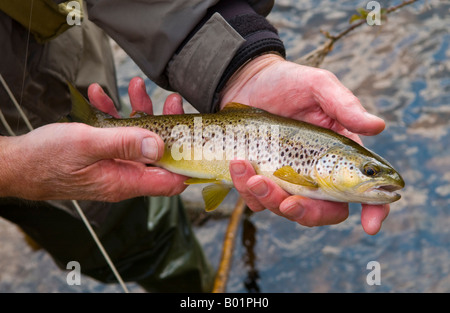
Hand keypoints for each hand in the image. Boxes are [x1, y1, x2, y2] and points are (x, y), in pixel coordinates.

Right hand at [0, 77, 186, 201]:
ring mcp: (115, 165)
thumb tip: (160, 144)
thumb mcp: (88, 145)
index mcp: (126, 180)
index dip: (187, 160)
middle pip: (159, 153)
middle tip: (172, 101)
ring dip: (138, 112)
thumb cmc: (47, 159)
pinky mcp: (104, 155)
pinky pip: (117, 135)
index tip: (195, 135)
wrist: (18, 164)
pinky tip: (101, 96)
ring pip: (139, 139)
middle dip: (167, 124)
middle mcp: (125, 175)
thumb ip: (125, 144)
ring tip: (134, 86)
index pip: (171, 179)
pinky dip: (113, 116)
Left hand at [222, 54, 388, 234]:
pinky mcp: (261, 180)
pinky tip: (237, 164)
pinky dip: (246, 189)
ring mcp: (286, 180)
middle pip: (323, 211)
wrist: (246, 82)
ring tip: (249, 172)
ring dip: (268, 198)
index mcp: (338, 155)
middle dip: (306, 213)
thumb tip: (378, 126)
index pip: (363, 189)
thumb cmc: (288, 82)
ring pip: (285, 209)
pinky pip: (256, 200)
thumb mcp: (318, 86)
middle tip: (288, 204)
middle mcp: (315, 174)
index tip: (371, 225)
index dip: (374, 210)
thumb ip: (344, 106)